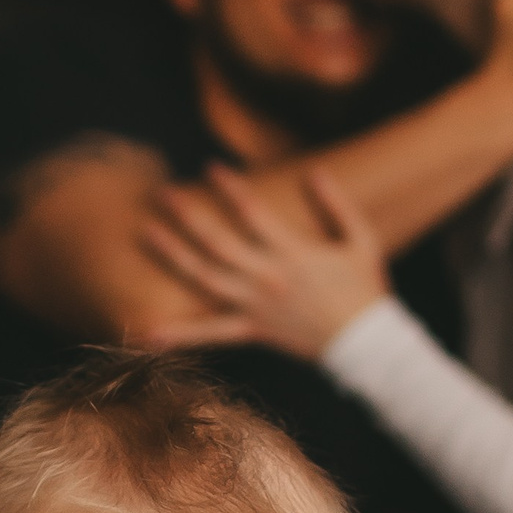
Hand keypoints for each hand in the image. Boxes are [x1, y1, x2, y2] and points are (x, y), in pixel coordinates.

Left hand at [138, 165, 387, 359]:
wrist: (366, 345)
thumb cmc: (366, 289)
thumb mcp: (362, 241)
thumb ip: (337, 205)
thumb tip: (314, 170)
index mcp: (292, 253)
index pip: (251, 211)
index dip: (228, 186)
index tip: (209, 167)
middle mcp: (266, 278)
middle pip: (216, 241)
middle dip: (187, 214)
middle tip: (161, 193)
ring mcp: (255, 306)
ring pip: (205, 278)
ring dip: (173, 255)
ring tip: (146, 233)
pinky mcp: (252, 330)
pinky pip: (210, 334)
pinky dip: (179, 335)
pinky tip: (146, 334)